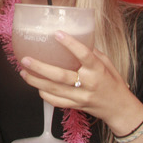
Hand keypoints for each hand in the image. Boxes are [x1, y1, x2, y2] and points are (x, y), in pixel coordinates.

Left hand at [20, 32, 142, 136]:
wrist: (119, 108)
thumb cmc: (113, 83)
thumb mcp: (107, 64)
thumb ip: (91, 53)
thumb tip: (74, 39)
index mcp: (98, 70)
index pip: (84, 55)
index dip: (70, 44)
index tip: (57, 34)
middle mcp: (89, 84)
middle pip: (61, 76)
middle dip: (41, 68)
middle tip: (26, 59)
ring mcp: (81, 97)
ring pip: (54, 90)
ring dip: (36, 81)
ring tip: (24, 72)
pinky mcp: (76, 106)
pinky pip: (56, 102)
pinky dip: (45, 95)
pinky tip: (37, 87)